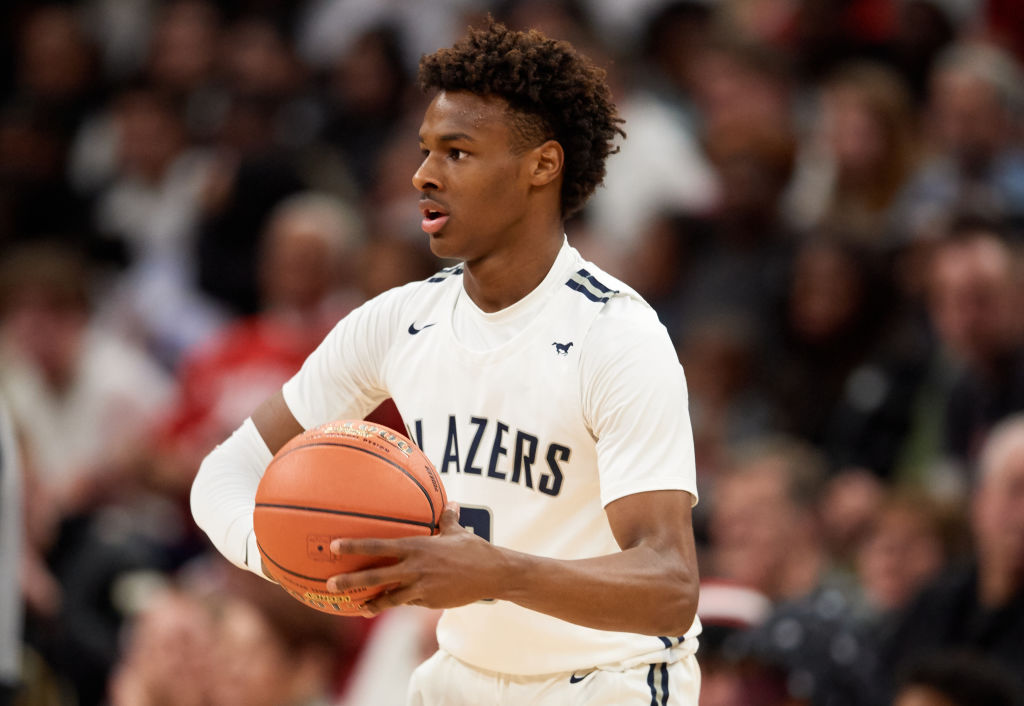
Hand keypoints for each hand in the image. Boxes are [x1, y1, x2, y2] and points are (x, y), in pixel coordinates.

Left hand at [327, 503, 504, 615]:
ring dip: (372, 602)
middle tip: (331, 583)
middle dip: (351, 581)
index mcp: (417, 547)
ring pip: (389, 598)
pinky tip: (389, 605)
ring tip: (357, 606)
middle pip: (376, 576)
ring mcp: (421, 588)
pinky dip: (398, 602)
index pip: (379, 546)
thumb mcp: (458, 532)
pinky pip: (408, 603)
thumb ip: (448, 519)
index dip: (356, 546)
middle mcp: (415, 568)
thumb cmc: (475, 549)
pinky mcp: (429, 602)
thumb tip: (451, 504)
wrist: (492, 575)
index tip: (334, 546)